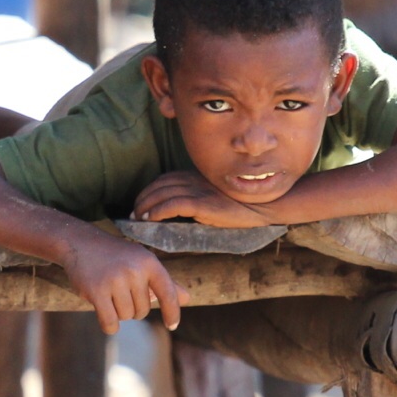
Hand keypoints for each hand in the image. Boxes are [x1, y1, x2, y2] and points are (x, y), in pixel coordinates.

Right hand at [61, 229, 182, 334]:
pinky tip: (103, 312)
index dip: (172, 312)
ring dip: (118, 312)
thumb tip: (187, 299)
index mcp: (149, 262)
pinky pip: (110, 323)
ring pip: (126, 316)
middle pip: (143, 310)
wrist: (80, 242)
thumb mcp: (142, 262)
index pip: (168, 293)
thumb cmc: (116, 255)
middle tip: (120, 291)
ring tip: (109, 293)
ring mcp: (115, 280)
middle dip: (132, 307)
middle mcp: (135, 270)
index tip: (172, 326)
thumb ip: (164, 282)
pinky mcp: (97, 291)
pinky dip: (109, 325)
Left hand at [130, 171, 278, 227]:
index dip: (149, 191)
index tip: (140, 205)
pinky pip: (172, 205)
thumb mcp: (215, 196)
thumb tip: (179, 211)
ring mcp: (198, 190)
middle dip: (142, 199)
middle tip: (134, 214)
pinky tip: (149, 220)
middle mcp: (194, 180)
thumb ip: (198, 198)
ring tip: (138, 219)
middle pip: (158, 185)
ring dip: (145, 207)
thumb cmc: (240, 205)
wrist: (262, 206)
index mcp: (196, 176)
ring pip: (161, 194)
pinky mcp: (202, 203)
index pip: (164, 180)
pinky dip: (157, 211)